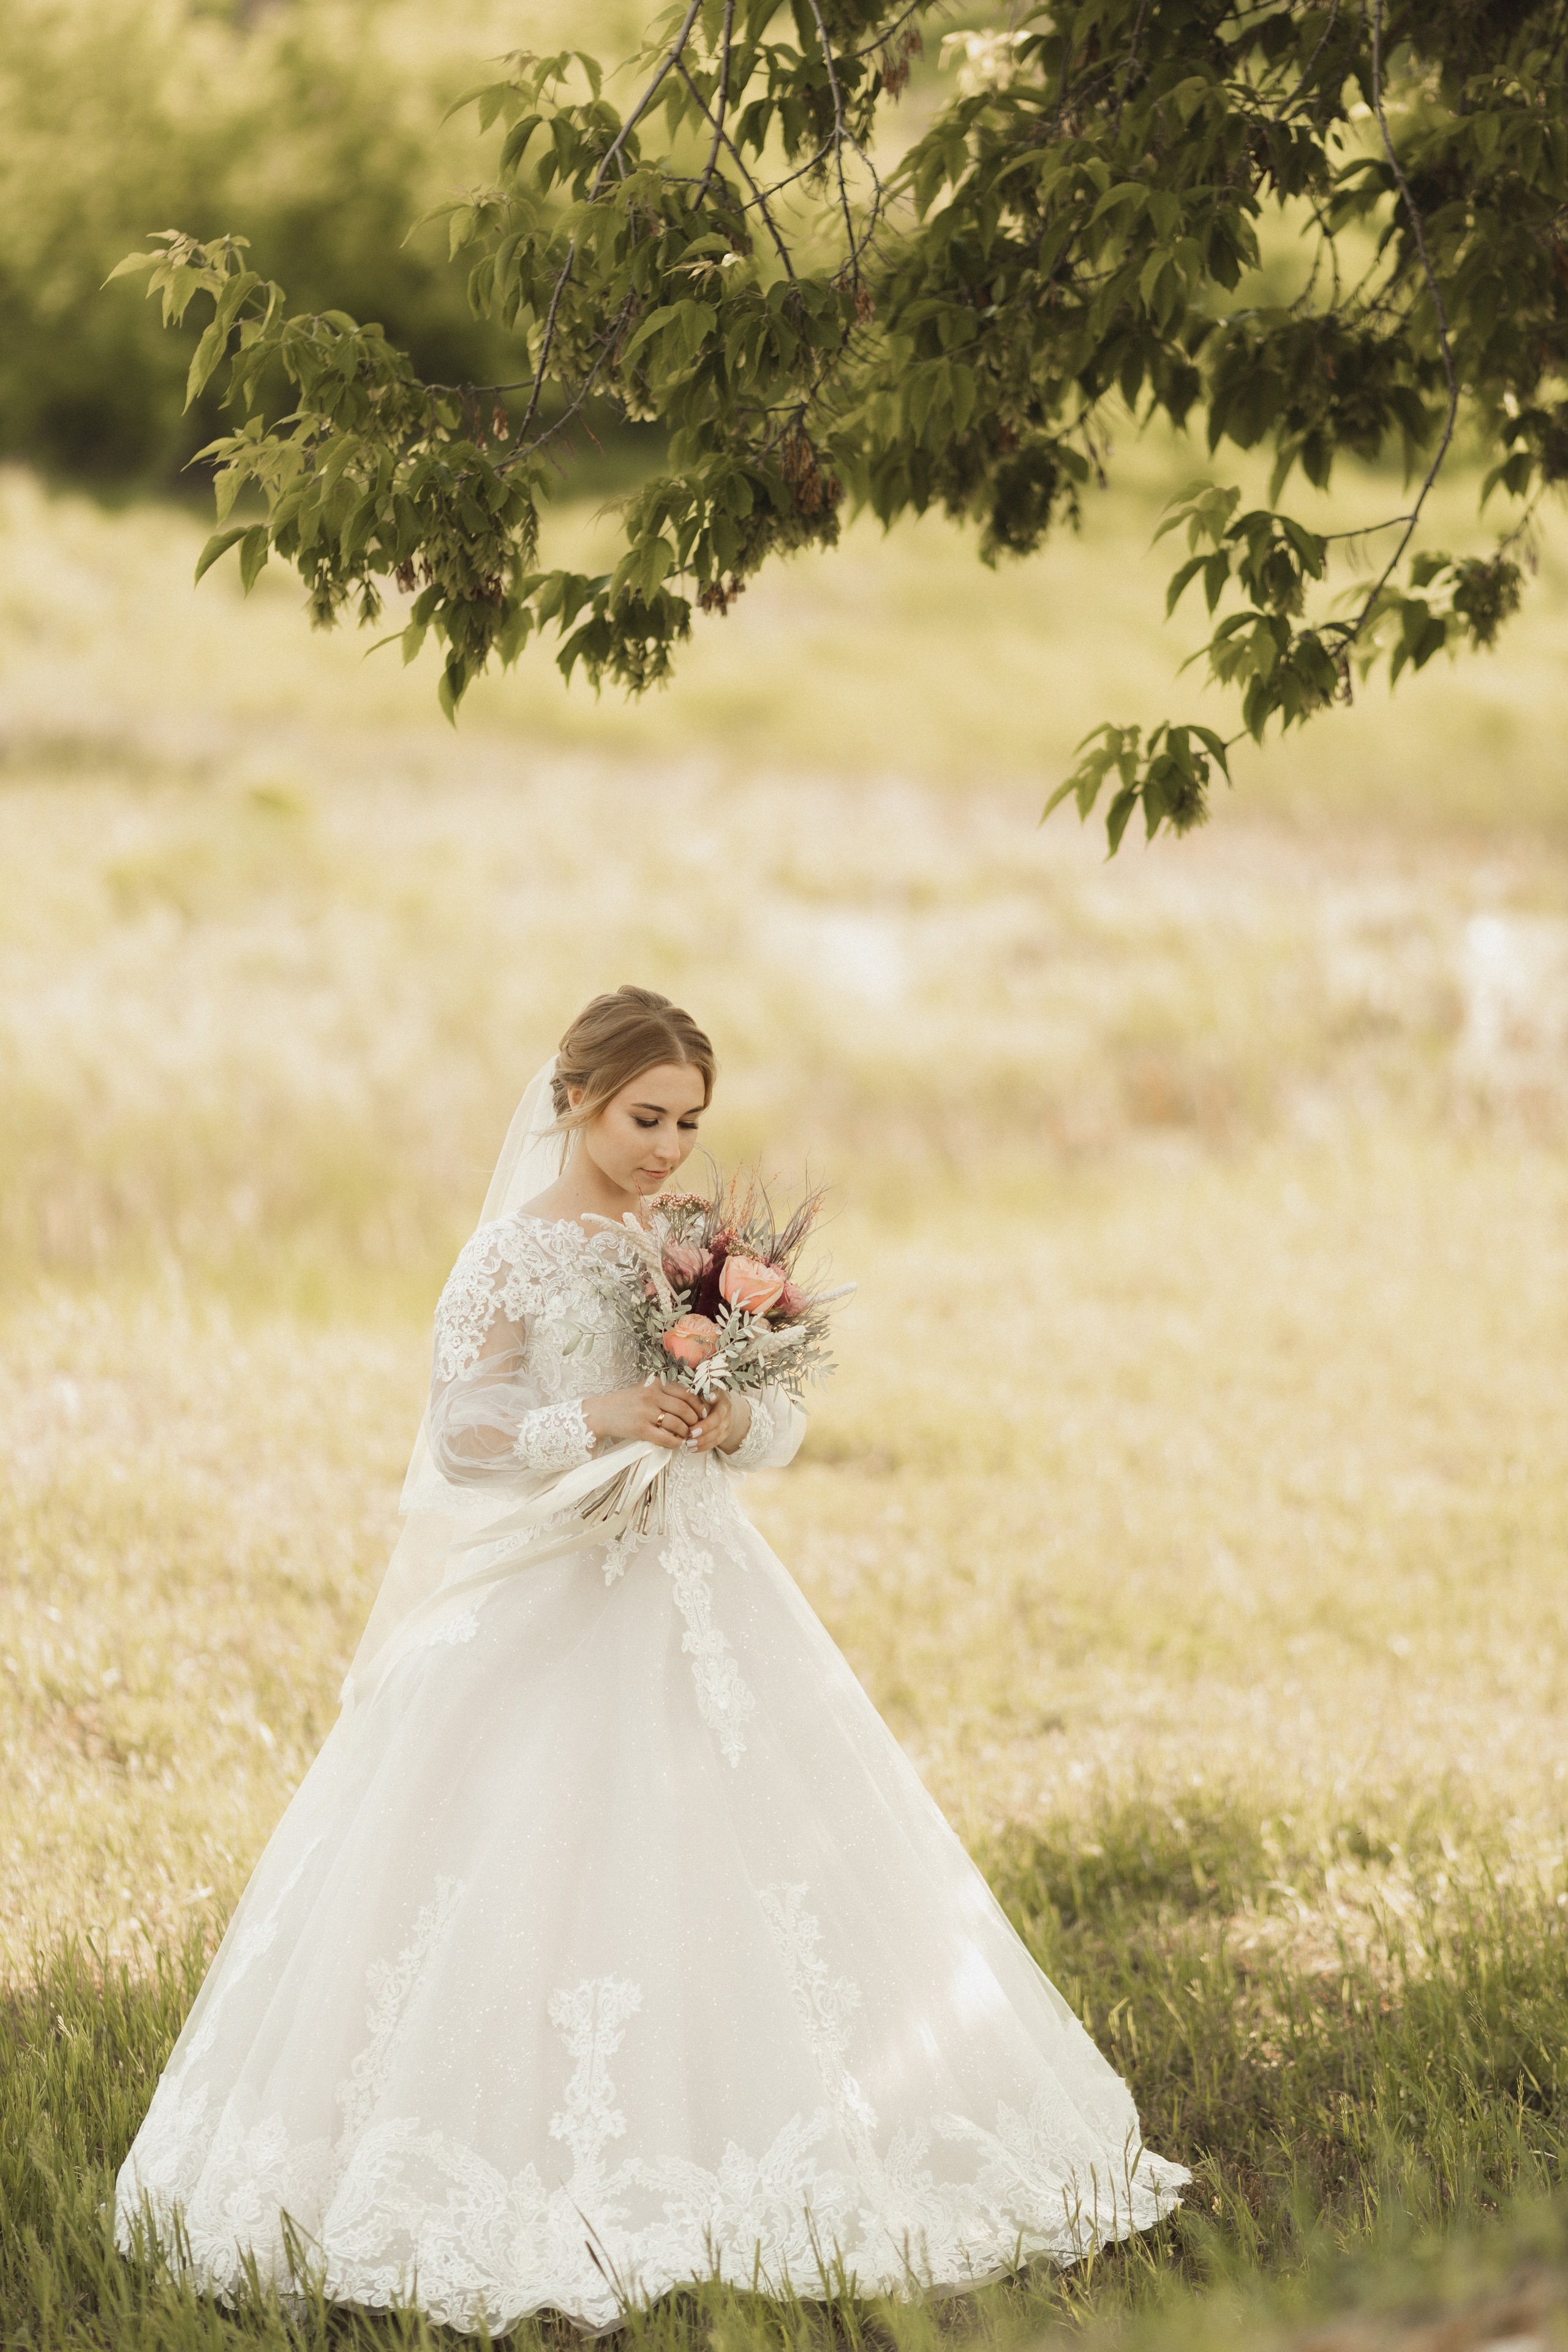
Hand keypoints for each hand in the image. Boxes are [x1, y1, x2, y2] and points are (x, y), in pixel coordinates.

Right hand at [583, 1380, 706, 1451]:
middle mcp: (651, 1396)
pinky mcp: (640, 1429)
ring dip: (686, 1432)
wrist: (602, 1413)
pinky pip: (665, 1438)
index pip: (686, 1392)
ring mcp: (645, 1413)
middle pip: (684, 1409)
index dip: (698, 1404)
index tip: (703, 1412)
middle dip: (695, 1420)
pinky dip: (675, 1442)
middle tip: (697, 1426)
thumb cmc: (627, 1401)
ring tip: (687, 1435)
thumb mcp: (645, 1388)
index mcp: (655, 1384)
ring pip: (677, 1424)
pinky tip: (677, 1443)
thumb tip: (692, 1397)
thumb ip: (665, 1390)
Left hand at [686, 1391, 751, 1455]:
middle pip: (718, 1418)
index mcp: (718, 1394)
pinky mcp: (726, 1432)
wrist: (721, 1406)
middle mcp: (726, 1406)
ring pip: (718, 1433)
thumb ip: (692, 1395)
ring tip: (688, 1444)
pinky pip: (716, 1442)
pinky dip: (703, 1446)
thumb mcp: (699, 1392)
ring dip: (702, 1440)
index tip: (708, 1398)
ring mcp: (728, 1420)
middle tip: (690, 1433)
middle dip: (704, 1427)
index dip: (713, 1397)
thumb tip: (681, 1402)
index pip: (717, 1395)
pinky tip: (692, 1449)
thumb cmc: (704, 1398)